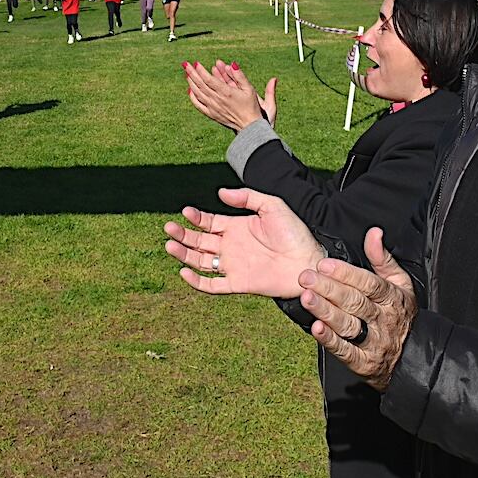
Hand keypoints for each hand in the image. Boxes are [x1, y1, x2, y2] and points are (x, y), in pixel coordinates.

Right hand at [164, 187, 326, 297]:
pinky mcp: (238, 283)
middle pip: (198, 242)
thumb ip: (247, 197)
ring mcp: (233, 266)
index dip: (195, 218)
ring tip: (169, 244)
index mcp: (236, 228)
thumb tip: (220, 193)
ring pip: (200, 262)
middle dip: (182, 234)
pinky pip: (211, 285)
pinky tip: (184, 271)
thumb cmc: (295, 233)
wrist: (309, 262)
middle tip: (168, 228)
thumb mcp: (272, 206)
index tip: (186, 212)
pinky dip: (196, 281)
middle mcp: (231, 247)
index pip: (208, 223)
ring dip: (183, 254)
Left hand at [182, 61, 265, 131]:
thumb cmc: (250, 105)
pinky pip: (198, 105)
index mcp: (226, 92)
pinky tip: (190, 90)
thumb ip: (239, 75)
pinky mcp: (211, 114)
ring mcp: (212, 108)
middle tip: (185, 64)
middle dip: (192, 73)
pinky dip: (192, 97)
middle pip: (200, 84)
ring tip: (187, 73)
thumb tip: (231, 64)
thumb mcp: (248, 88)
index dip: (201, 71)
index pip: (208, 79)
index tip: (196, 63)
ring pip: (198, 93)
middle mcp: (217, 100)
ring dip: (191, 83)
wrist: (249, 126)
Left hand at [299, 227, 417, 390]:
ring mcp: (374, 342)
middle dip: (329, 289)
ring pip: (349, 325)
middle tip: (306, 277)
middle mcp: (383, 320)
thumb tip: (374, 232)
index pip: (369, 283)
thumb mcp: (399, 284)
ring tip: (306, 298)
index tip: (324, 263)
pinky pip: (346, 351)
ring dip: (326, 312)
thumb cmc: (400, 313)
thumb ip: (383, 258)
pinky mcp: (364, 362)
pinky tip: (316, 328)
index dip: (346, 273)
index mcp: (392, 298)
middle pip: (355, 302)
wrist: (412, 356)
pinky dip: (330, 340)